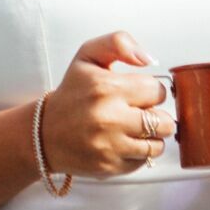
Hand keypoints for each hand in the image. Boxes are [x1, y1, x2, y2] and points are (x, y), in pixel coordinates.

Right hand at [40, 32, 174, 177]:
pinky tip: (122, 143)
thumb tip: (149, 60)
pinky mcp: (110, 167)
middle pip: (164, 122)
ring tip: (133, 129)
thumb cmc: (72, 93)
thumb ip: (119, 43)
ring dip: (151, 137)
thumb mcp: (88, 56)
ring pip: (158, 145)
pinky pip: (143, 162)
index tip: (137, 93)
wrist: (44, 133)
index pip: (157, 91)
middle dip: (156, 116)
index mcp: (106, 88)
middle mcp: (109, 118)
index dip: (150, 91)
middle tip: (138, 113)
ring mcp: (110, 146)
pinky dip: (138, 153)